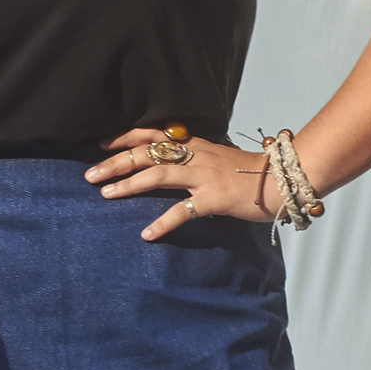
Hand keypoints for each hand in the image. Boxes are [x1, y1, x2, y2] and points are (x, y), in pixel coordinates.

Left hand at [84, 129, 276, 239]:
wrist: (281, 179)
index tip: (102, 144)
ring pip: (157, 175)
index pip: (152, 135)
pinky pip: (182, 211)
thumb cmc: (250, 172)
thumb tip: (171, 162)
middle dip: (115, 162)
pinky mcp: (213, 199)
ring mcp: (203, 176)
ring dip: (128, 185)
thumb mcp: (218, 157)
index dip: (125, 138)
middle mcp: (194, 156)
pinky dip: (163, 223)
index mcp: (194, 145)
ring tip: (106, 193)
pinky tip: (147, 234)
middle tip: (90, 174)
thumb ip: (194, 157)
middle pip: (146, 154)